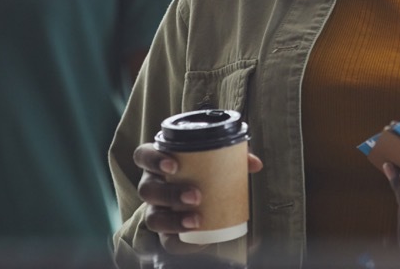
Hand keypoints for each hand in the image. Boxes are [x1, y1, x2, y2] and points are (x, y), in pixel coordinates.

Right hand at [133, 143, 262, 253]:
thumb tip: (256, 164)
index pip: (143, 155)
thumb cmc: (203, 172)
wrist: (196, 198)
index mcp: (159, 162)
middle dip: (169, 193)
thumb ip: (234, 158)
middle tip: (196, 195)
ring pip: (152, 217)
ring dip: (173, 220)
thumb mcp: (215, 161)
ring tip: (197, 220)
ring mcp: (154, 210)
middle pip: (147, 189)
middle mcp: (151, 185)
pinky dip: (181, 243)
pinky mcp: (164, 233)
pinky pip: (165, 242)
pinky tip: (199, 241)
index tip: (173, 165)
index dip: (153, 159)